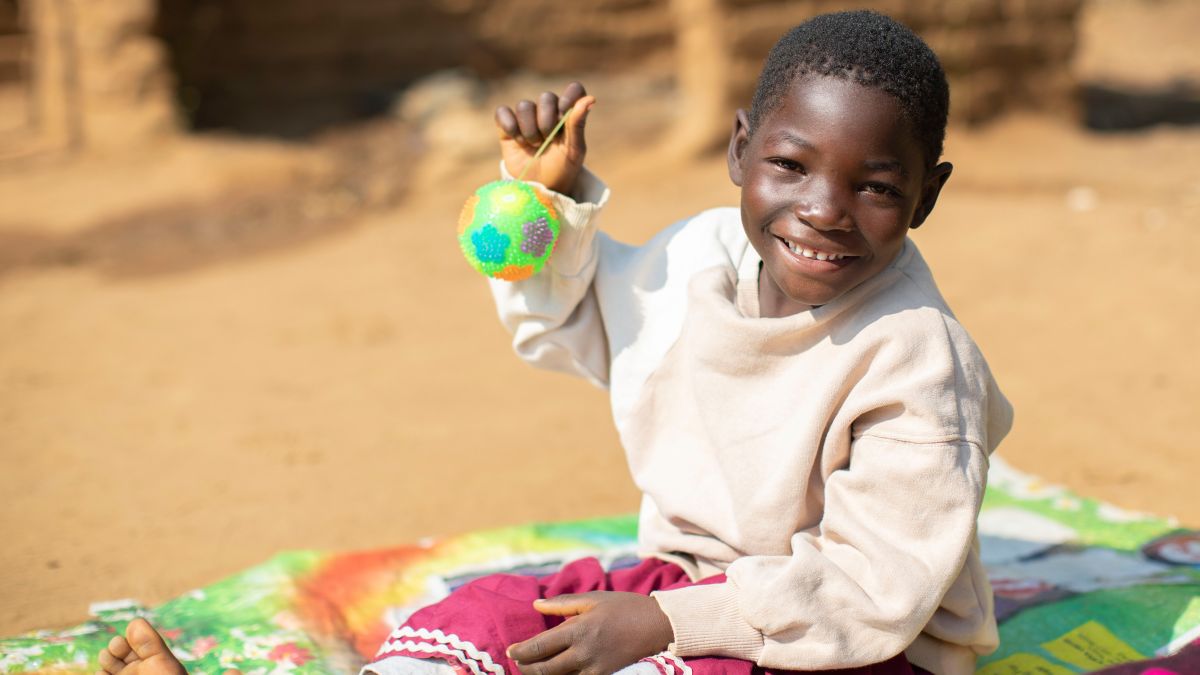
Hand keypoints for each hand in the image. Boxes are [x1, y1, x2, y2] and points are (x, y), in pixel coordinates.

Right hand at [495, 82, 594, 195]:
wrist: (539, 188)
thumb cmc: (561, 169)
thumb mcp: (574, 150)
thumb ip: (578, 124)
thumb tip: (591, 98)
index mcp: (569, 115)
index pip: (574, 90)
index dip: (569, 97)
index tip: (564, 114)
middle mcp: (548, 112)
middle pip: (546, 97)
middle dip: (547, 121)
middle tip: (548, 140)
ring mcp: (527, 118)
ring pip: (525, 105)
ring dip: (530, 129)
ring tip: (534, 146)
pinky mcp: (507, 126)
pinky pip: (503, 112)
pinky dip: (509, 125)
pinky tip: (517, 140)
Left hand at [507, 591, 673, 674]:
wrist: (657, 626)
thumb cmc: (624, 607)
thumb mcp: (593, 599)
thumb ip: (563, 603)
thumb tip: (536, 604)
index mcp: (577, 630)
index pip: (540, 647)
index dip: (522, 651)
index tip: (511, 651)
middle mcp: (582, 653)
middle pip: (544, 669)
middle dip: (526, 668)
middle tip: (518, 664)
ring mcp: (593, 669)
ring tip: (533, 671)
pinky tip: (558, 674)